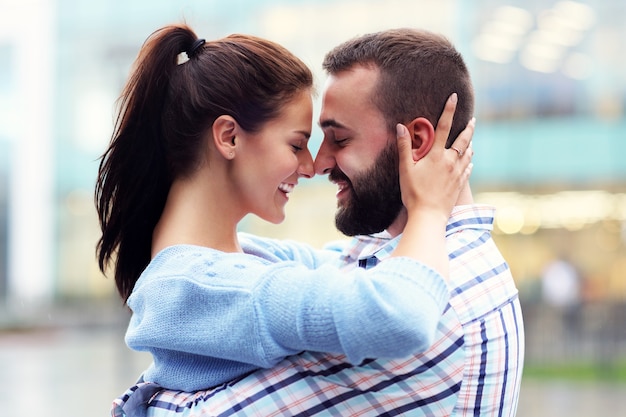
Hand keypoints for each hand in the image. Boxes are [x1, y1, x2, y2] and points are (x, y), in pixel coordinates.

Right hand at [397, 93, 473, 218]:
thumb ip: (404, 147)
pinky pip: (468, 170)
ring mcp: (457, 173)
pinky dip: (469, 162)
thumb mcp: (405, 169)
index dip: (448, 111)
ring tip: (471, 139)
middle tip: (472, 119)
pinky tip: (470, 162)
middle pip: (463, 140)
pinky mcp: (459, 185)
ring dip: (470, 144)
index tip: (454, 97)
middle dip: (468, 128)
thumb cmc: (413, 193)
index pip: (443, 127)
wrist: (429, 216)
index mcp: (437, 155)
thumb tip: (401, 127)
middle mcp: (450, 161)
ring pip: (468, 154)